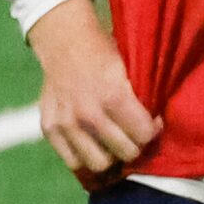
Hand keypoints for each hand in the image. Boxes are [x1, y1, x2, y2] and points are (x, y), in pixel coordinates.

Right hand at [29, 0, 158, 182]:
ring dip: (109, 154)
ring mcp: (66, 123)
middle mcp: (88, 114)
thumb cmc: (103, 52)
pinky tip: (91, 142)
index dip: (152, 130)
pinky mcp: (49, 128)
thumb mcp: (129, 69)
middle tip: (132, 133)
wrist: (63, 39)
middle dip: (134, 144)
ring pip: (99, 163)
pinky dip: (84, 155)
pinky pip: (73, 161)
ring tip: (112, 142)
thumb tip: (155, 127)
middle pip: (125, 153)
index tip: (150, 123)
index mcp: (113, 96)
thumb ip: (140, 100)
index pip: (144, 136)